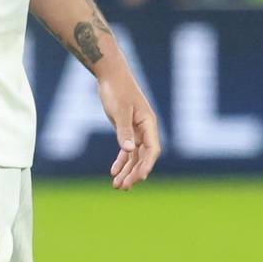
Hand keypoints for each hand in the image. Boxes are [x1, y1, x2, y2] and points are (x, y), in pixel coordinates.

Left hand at [99, 74, 161, 190]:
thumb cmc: (117, 89)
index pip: (152, 149)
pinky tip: (114, 172)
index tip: (139, 178)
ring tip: (117, 186)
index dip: (146, 165)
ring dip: (127, 171)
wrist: (111, 74)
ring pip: (135, 156)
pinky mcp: (128, 129)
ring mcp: (137, 130)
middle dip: (135, 173)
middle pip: (144, 156)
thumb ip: (124, 131)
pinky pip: (127, 149)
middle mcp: (145, 128)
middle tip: (124, 187)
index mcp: (148, 123)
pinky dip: (122, 161)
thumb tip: (129, 150)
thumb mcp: (119, 111)